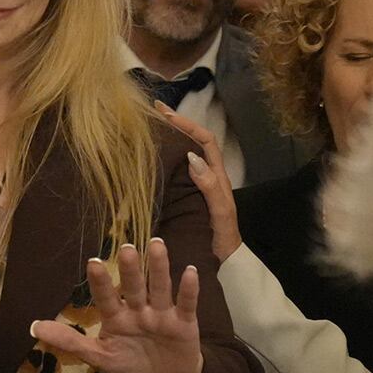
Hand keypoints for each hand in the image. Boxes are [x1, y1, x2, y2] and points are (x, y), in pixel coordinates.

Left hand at [32, 240, 203, 372]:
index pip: (106, 297)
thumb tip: (33, 327)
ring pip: (159, 287)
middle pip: (134, 287)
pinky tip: (189, 271)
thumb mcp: (100, 358)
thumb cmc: (131, 364)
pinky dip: (188, 289)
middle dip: (131, 269)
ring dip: (158, 268)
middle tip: (126, 247)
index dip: (101, 282)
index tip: (93, 262)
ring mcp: (162, 313)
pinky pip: (186, 303)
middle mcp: (138, 309)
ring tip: (157, 244)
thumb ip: (70, 342)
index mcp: (116, 316)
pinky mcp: (185, 322)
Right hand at [151, 102, 241, 261]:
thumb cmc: (224, 237)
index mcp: (216, 175)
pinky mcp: (184, 196)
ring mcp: (194, 185)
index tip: (166, 114)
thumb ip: (209, 186)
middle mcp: (205, 175)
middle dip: (175, 124)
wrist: (224, 261)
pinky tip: (147, 159)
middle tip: (152, 112)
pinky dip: (162, 160)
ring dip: (168, 139)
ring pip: (182, 155)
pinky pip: (173, 172)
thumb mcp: (220, 211)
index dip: (187, 124)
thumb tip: (191, 156)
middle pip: (191, 142)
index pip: (204, 140)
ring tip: (147, 128)